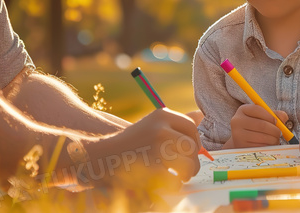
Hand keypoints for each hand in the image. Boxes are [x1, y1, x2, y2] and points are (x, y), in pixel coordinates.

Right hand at [84, 108, 201, 192]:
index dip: (194, 143)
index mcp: (162, 114)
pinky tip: (162, 183)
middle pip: (192, 147)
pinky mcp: (152, 168)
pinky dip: (172, 186)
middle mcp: (161, 128)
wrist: (97, 157)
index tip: (188, 153)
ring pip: (187, 165)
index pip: (192, 128)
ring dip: (184, 175)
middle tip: (185, 170)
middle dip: (192, 162)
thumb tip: (202, 123)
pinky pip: (176, 180)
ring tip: (176, 177)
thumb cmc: (129, 145)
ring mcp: (156, 147)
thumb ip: (175, 127)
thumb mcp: (151, 127)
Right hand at [229, 104, 288, 147]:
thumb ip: (275, 114)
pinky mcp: (241, 146)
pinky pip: (259, 147)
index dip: (270, 116)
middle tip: (280, 133)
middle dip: (275, 130)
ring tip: (275, 140)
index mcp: (242, 110)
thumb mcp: (263, 117)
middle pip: (261, 125)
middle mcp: (237, 121)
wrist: (241, 140)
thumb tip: (284, 117)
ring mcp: (237, 134)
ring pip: (262, 137)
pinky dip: (268, 147)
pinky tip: (268, 145)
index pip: (257, 109)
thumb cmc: (255, 126)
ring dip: (273, 140)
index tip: (277, 122)